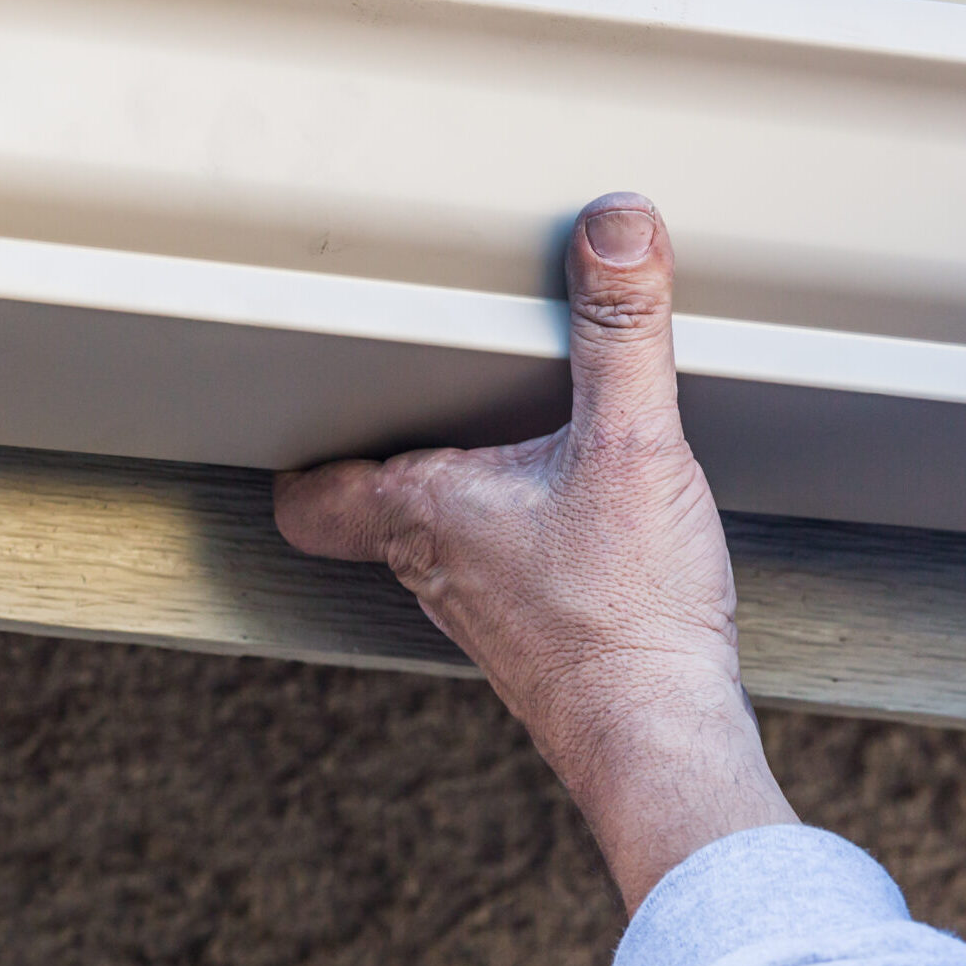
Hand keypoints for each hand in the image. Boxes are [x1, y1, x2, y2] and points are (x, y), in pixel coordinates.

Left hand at [275, 193, 796, 912]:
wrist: (665, 738)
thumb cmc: (625, 618)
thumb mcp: (632, 444)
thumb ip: (621, 330)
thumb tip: (615, 227)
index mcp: (423, 511)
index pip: (310, 490)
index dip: (301, 448)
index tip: (305, 401)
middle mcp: (434, 565)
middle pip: (375, 501)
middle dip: (393, 444)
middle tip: (413, 388)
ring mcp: (482, 607)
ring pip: (437, 536)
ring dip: (458, 488)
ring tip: (495, 432)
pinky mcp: (536, 634)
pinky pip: (502, 565)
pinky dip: (516, 529)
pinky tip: (573, 510)